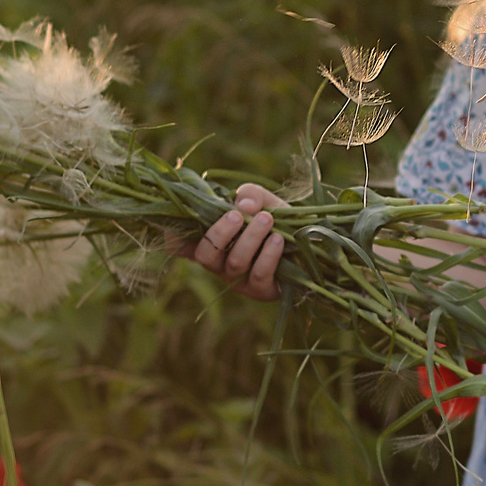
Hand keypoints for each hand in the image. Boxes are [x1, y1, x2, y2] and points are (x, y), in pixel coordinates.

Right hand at [175, 182, 287, 299]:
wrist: (312, 242)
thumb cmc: (280, 221)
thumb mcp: (264, 201)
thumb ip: (251, 195)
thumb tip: (243, 204)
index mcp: (213, 240)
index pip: (180, 246)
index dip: (173, 237)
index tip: (178, 223)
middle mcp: (220, 263)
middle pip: (206, 255)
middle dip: (220, 233)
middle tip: (237, 216)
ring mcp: (239, 280)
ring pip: (235, 262)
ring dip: (250, 238)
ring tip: (266, 219)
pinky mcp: (261, 290)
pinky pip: (259, 274)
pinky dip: (268, 254)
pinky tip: (278, 239)